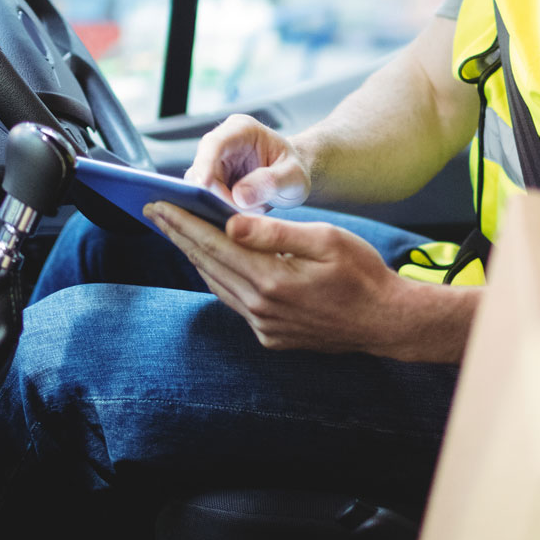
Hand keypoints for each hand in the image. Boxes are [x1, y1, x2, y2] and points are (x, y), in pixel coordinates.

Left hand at [146, 203, 407, 354]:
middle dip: (178, 235)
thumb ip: (275, 232)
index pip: (214, 245)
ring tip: (177, 233)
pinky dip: (218, 279)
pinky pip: (234, 303)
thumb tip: (230, 224)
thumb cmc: (362, 274)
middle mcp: (262, 307)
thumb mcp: (326, 239)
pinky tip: (213, 264)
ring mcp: (265, 326)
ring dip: (195, 258)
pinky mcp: (271, 336)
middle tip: (153, 212)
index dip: (183, 222)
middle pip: (207, 264)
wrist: (386, 321)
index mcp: (272, 279)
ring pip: (217, 286)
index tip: (158, 204)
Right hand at [185, 113, 310, 212]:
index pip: (215, 143)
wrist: (290, 179)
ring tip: (249, 212)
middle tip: (243, 212)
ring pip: (197, 186)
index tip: (204, 187)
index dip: (205, 163)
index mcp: (242, 129)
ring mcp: (212, 163)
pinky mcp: (210, 182)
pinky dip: (216, 210)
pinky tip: (237, 216)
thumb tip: (239, 197)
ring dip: (217, 205)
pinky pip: (202, 198)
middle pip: (201, 168)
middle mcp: (221, 143)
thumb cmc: (294, 171)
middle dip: (215, 194)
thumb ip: (271, 182)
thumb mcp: (294, 177)